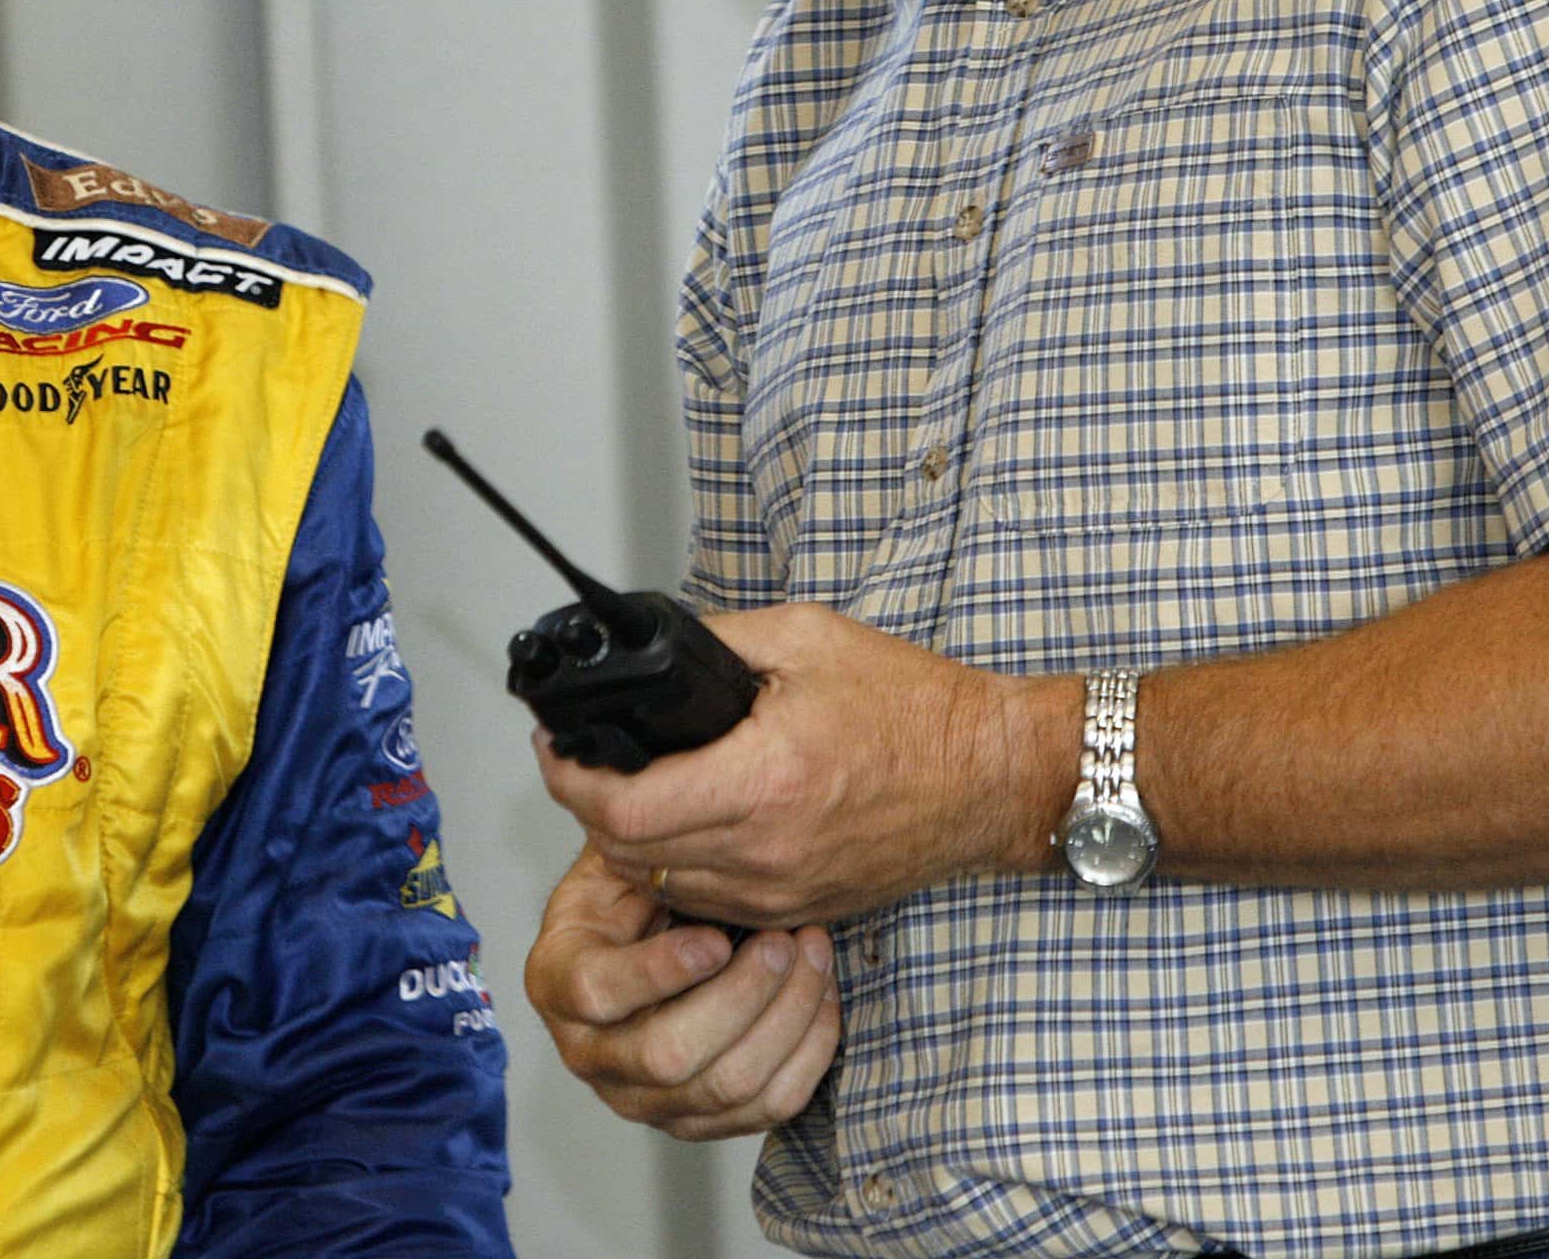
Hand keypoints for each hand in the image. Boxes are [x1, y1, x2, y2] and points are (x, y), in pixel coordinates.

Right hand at [524, 838, 839, 1139]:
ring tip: (813, 956)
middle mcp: (589, 1054)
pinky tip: (822, 999)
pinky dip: (807, 1054)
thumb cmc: (629, 897)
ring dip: (786, 1020)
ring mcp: (642, 1099)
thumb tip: (650, 810)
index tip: (715, 938)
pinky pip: (767, 1108)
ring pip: (727, 1087)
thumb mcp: (612, 862)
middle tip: (785, 941)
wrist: (641, 947)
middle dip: (742, 997)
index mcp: (556, 982)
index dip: (659, 971)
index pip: (598, 992)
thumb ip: (628, 847)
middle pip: (668, 1055)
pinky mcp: (696, 1121)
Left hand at [536, 602, 1068, 926]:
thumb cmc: (915, 708)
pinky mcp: (800, 910)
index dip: (570, 780)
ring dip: (629, 844)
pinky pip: (708, 903)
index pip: (623, 810)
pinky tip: (683, 828)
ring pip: (661, 886)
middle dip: (588, 807)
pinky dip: (679, 870)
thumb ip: (716, 641)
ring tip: (630, 791)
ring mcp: (783, 891)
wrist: (992, 776)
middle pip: (627, 855)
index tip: (557, 749)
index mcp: (762, 780)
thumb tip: (648, 648)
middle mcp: (766, 850)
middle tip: (585, 763)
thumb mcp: (805, 638)